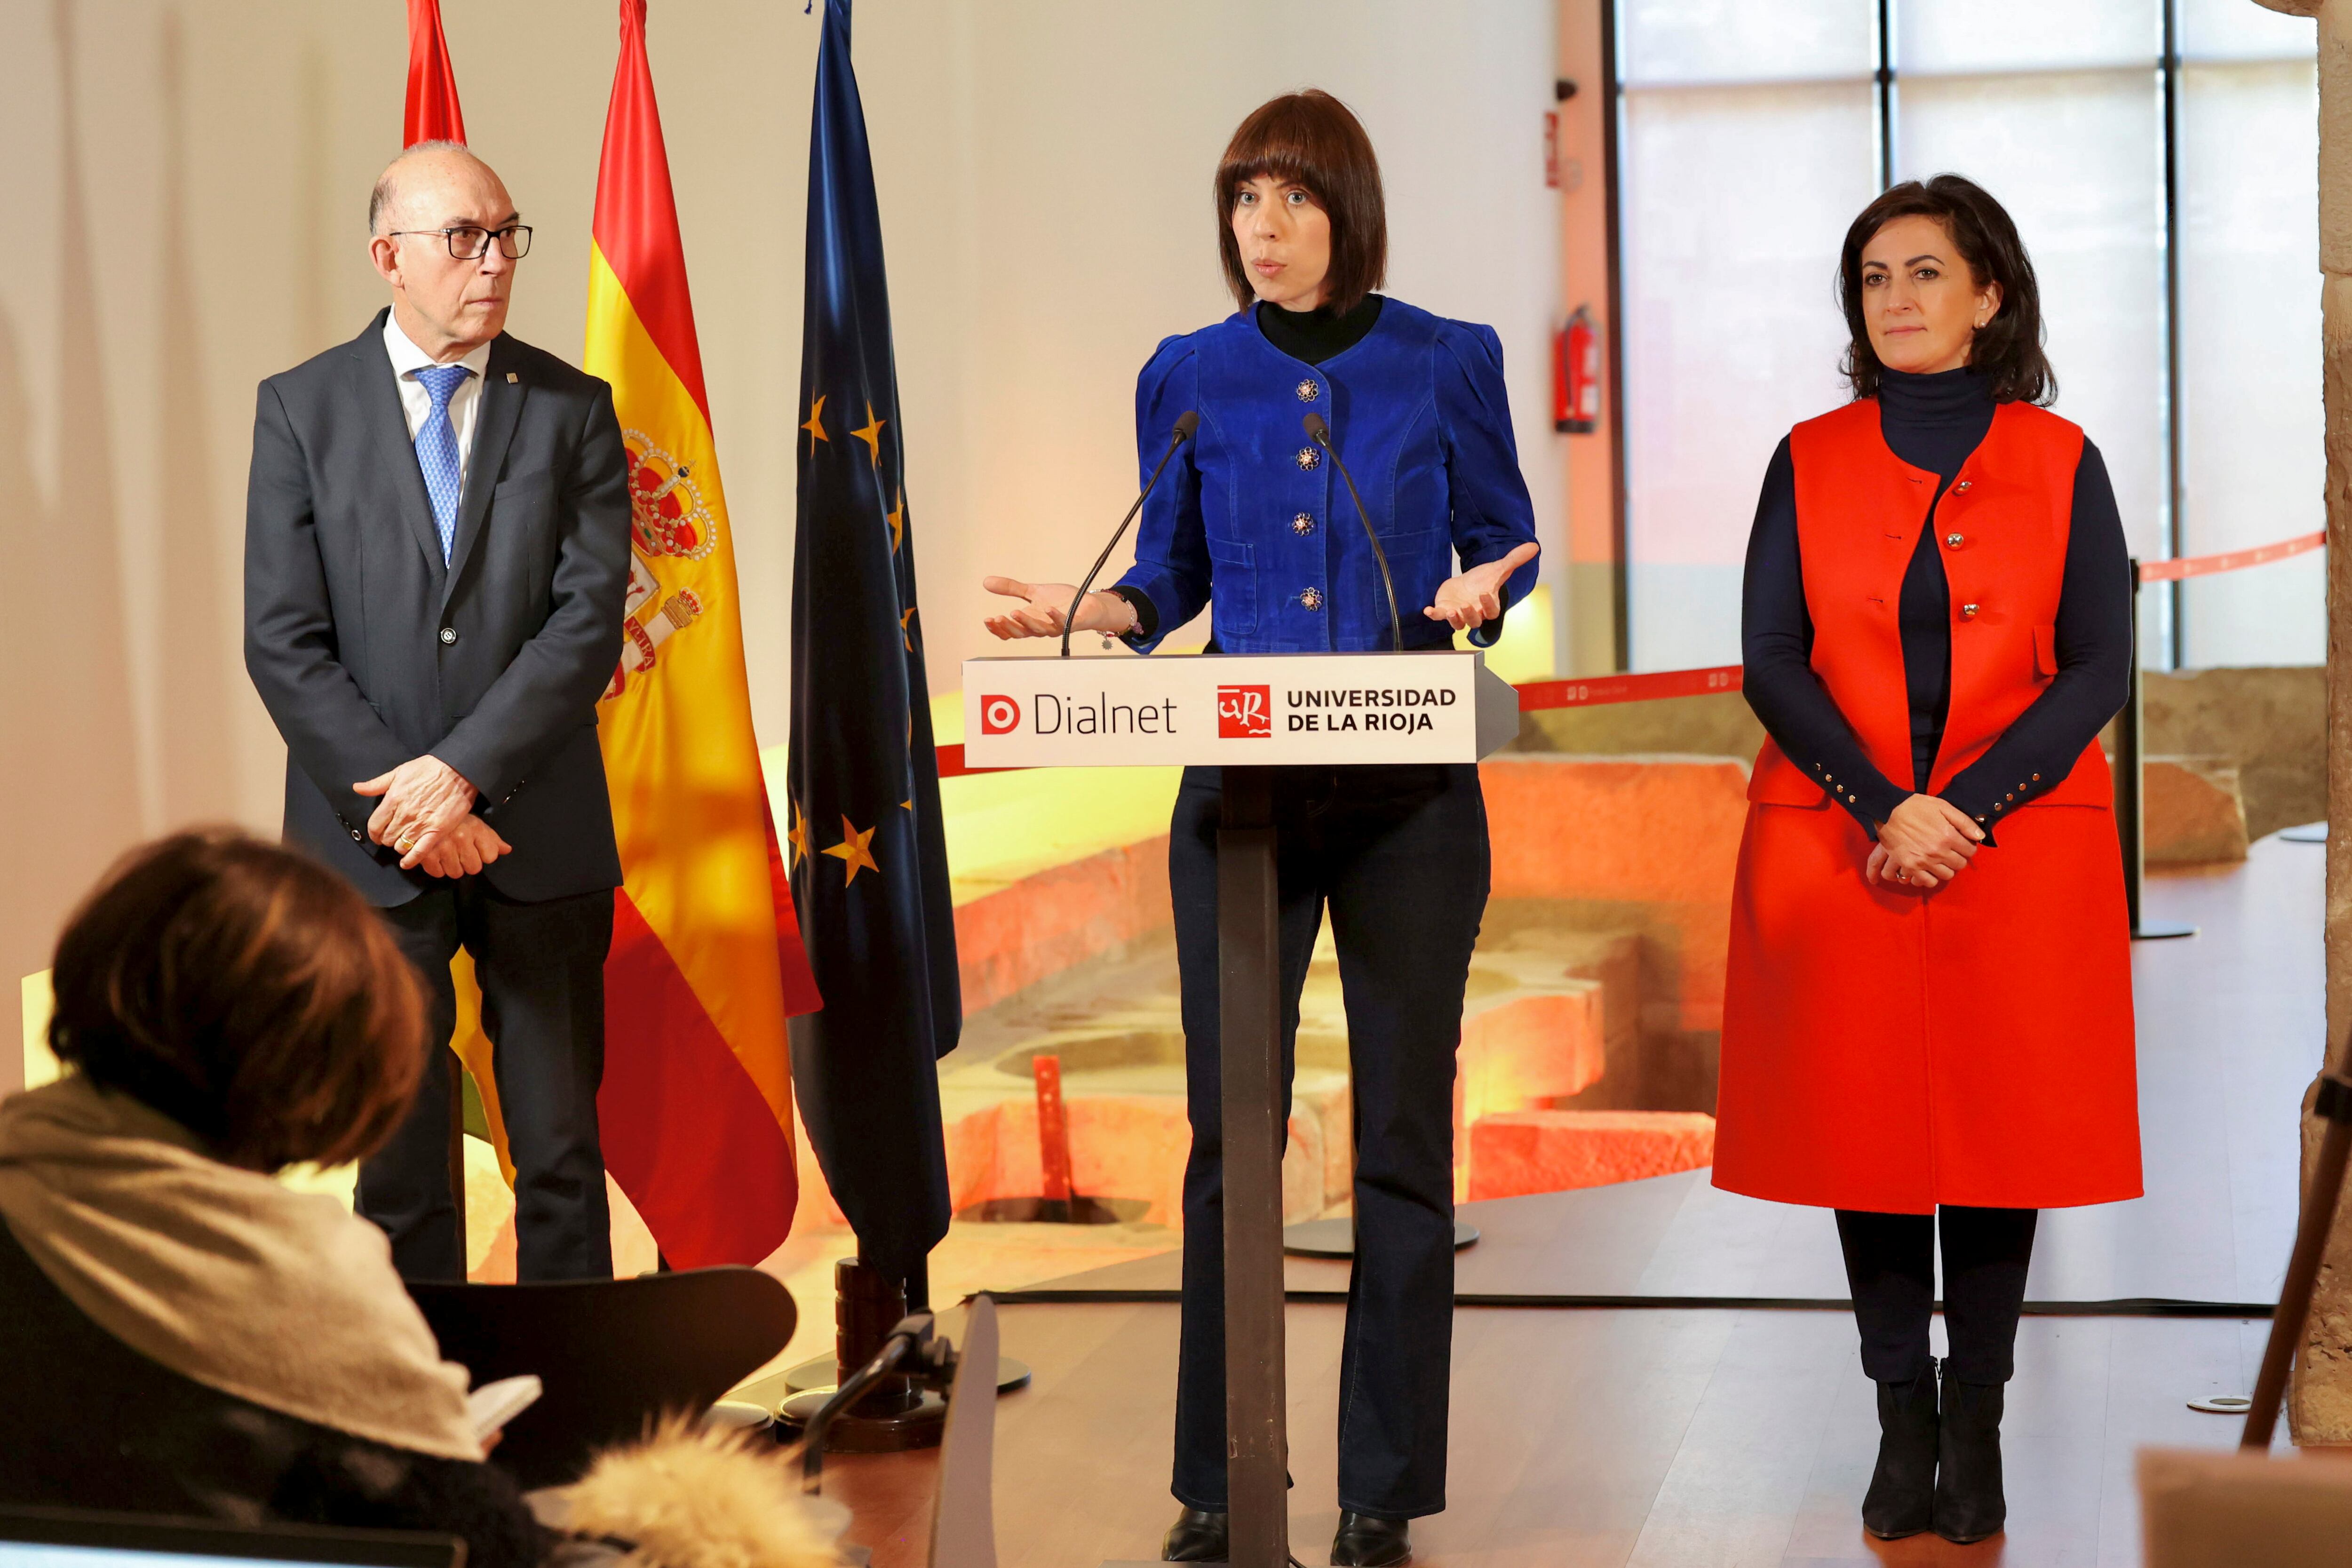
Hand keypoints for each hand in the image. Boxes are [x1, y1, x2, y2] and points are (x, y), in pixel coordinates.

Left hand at [355, 755, 478, 869]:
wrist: (458, 771)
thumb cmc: (429, 768)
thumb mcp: (399, 771)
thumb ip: (377, 783)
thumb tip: (357, 788)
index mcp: (393, 800)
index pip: (374, 826)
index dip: (374, 833)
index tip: (378, 834)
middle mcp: (404, 815)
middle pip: (387, 838)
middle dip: (387, 839)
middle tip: (394, 836)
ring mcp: (421, 824)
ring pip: (401, 846)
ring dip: (400, 846)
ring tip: (404, 842)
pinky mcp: (437, 831)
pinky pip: (419, 852)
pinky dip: (411, 860)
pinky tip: (407, 863)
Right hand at [414, 815, 513, 879]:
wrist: (422, 810)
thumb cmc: (451, 819)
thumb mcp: (474, 823)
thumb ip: (492, 838)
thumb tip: (507, 850)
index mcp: (474, 828)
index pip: (490, 856)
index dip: (483, 855)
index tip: (476, 849)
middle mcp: (460, 837)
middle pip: (473, 868)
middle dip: (467, 863)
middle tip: (459, 852)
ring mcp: (443, 847)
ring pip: (456, 873)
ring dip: (452, 866)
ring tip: (447, 854)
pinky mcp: (426, 854)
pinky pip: (438, 873)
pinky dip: (436, 868)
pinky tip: (436, 856)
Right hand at [980, 577, 1136, 640]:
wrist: (1087, 603)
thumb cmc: (1061, 601)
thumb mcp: (1033, 591)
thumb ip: (1012, 588)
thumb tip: (986, 582)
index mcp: (1030, 621)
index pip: (1010, 631)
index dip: (998, 629)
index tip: (988, 620)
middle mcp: (1041, 628)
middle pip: (1021, 633)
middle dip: (1008, 627)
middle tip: (996, 618)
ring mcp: (1056, 627)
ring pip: (1039, 630)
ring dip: (1026, 622)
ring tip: (1014, 612)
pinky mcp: (1072, 623)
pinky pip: (1062, 623)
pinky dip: (1054, 617)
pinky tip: (1047, 609)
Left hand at [1424, 542, 1538, 631]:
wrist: (1466, 583)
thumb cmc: (1483, 580)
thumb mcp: (1498, 568)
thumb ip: (1515, 559)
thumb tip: (1534, 547)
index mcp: (1488, 605)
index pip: (1492, 611)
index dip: (1489, 605)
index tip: (1485, 593)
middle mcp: (1475, 613)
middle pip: (1474, 621)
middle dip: (1470, 615)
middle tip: (1465, 606)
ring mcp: (1459, 614)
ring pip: (1458, 624)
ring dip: (1454, 619)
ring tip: (1451, 611)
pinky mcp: (1445, 610)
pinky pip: (1440, 616)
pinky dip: (1434, 615)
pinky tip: (1427, 611)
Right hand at [1866, 793, 1985, 888]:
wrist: (1887, 811)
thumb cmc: (1915, 807)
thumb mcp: (1942, 807)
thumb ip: (1964, 822)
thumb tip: (1980, 836)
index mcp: (1948, 836)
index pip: (1970, 851)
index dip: (1968, 846)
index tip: (1961, 843)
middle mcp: (1938, 851)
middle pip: (1960, 864)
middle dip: (1958, 857)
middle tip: (1951, 850)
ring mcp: (1924, 861)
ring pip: (1946, 875)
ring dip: (1946, 868)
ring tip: (1940, 860)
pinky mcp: (1910, 866)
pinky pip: (1928, 881)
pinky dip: (1931, 877)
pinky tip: (1929, 868)